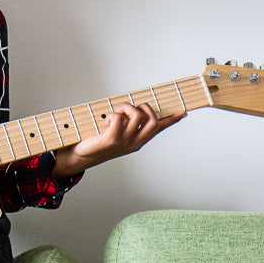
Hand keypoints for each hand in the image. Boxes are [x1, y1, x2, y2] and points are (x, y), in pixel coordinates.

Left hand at [52, 103, 183, 178]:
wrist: (80, 156)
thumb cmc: (97, 142)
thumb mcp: (116, 133)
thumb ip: (126, 123)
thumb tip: (132, 110)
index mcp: (138, 140)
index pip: (158, 129)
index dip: (171, 120)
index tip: (184, 112)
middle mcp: (134, 142)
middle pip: (152, 119)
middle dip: (143, 106)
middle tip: (128, 109)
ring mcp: (124, 142)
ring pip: (136, 115)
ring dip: (125, 107)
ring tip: (114, 114)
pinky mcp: (112, 140)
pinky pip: (118, 118)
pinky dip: (111, 114)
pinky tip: (105, 122)